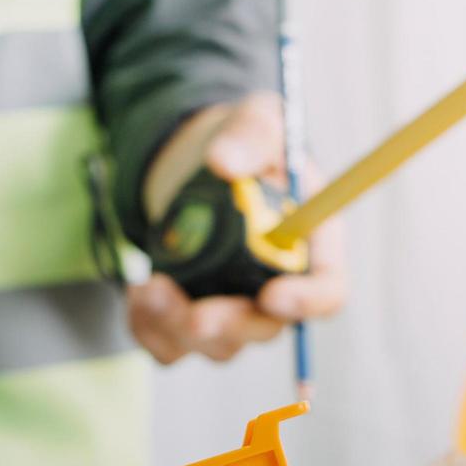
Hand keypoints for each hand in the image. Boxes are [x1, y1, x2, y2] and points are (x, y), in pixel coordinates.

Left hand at [126, 93, 346, 363]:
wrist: (195, 161)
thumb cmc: (242, 141)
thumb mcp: (253, 121)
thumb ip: (248, 135)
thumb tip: (226, 160)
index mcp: (310, 244)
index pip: (327, 290)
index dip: (307, 302)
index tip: (274, 296)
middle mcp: (276, 283)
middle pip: (266, 328)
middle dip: (229, 327)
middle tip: (196, 317)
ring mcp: (233, 304)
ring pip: (216, 344)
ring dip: (178, 326)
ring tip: (148, 286)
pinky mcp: (190, 312)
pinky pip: (171, 344)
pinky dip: (148, 327)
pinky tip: (138, 290)